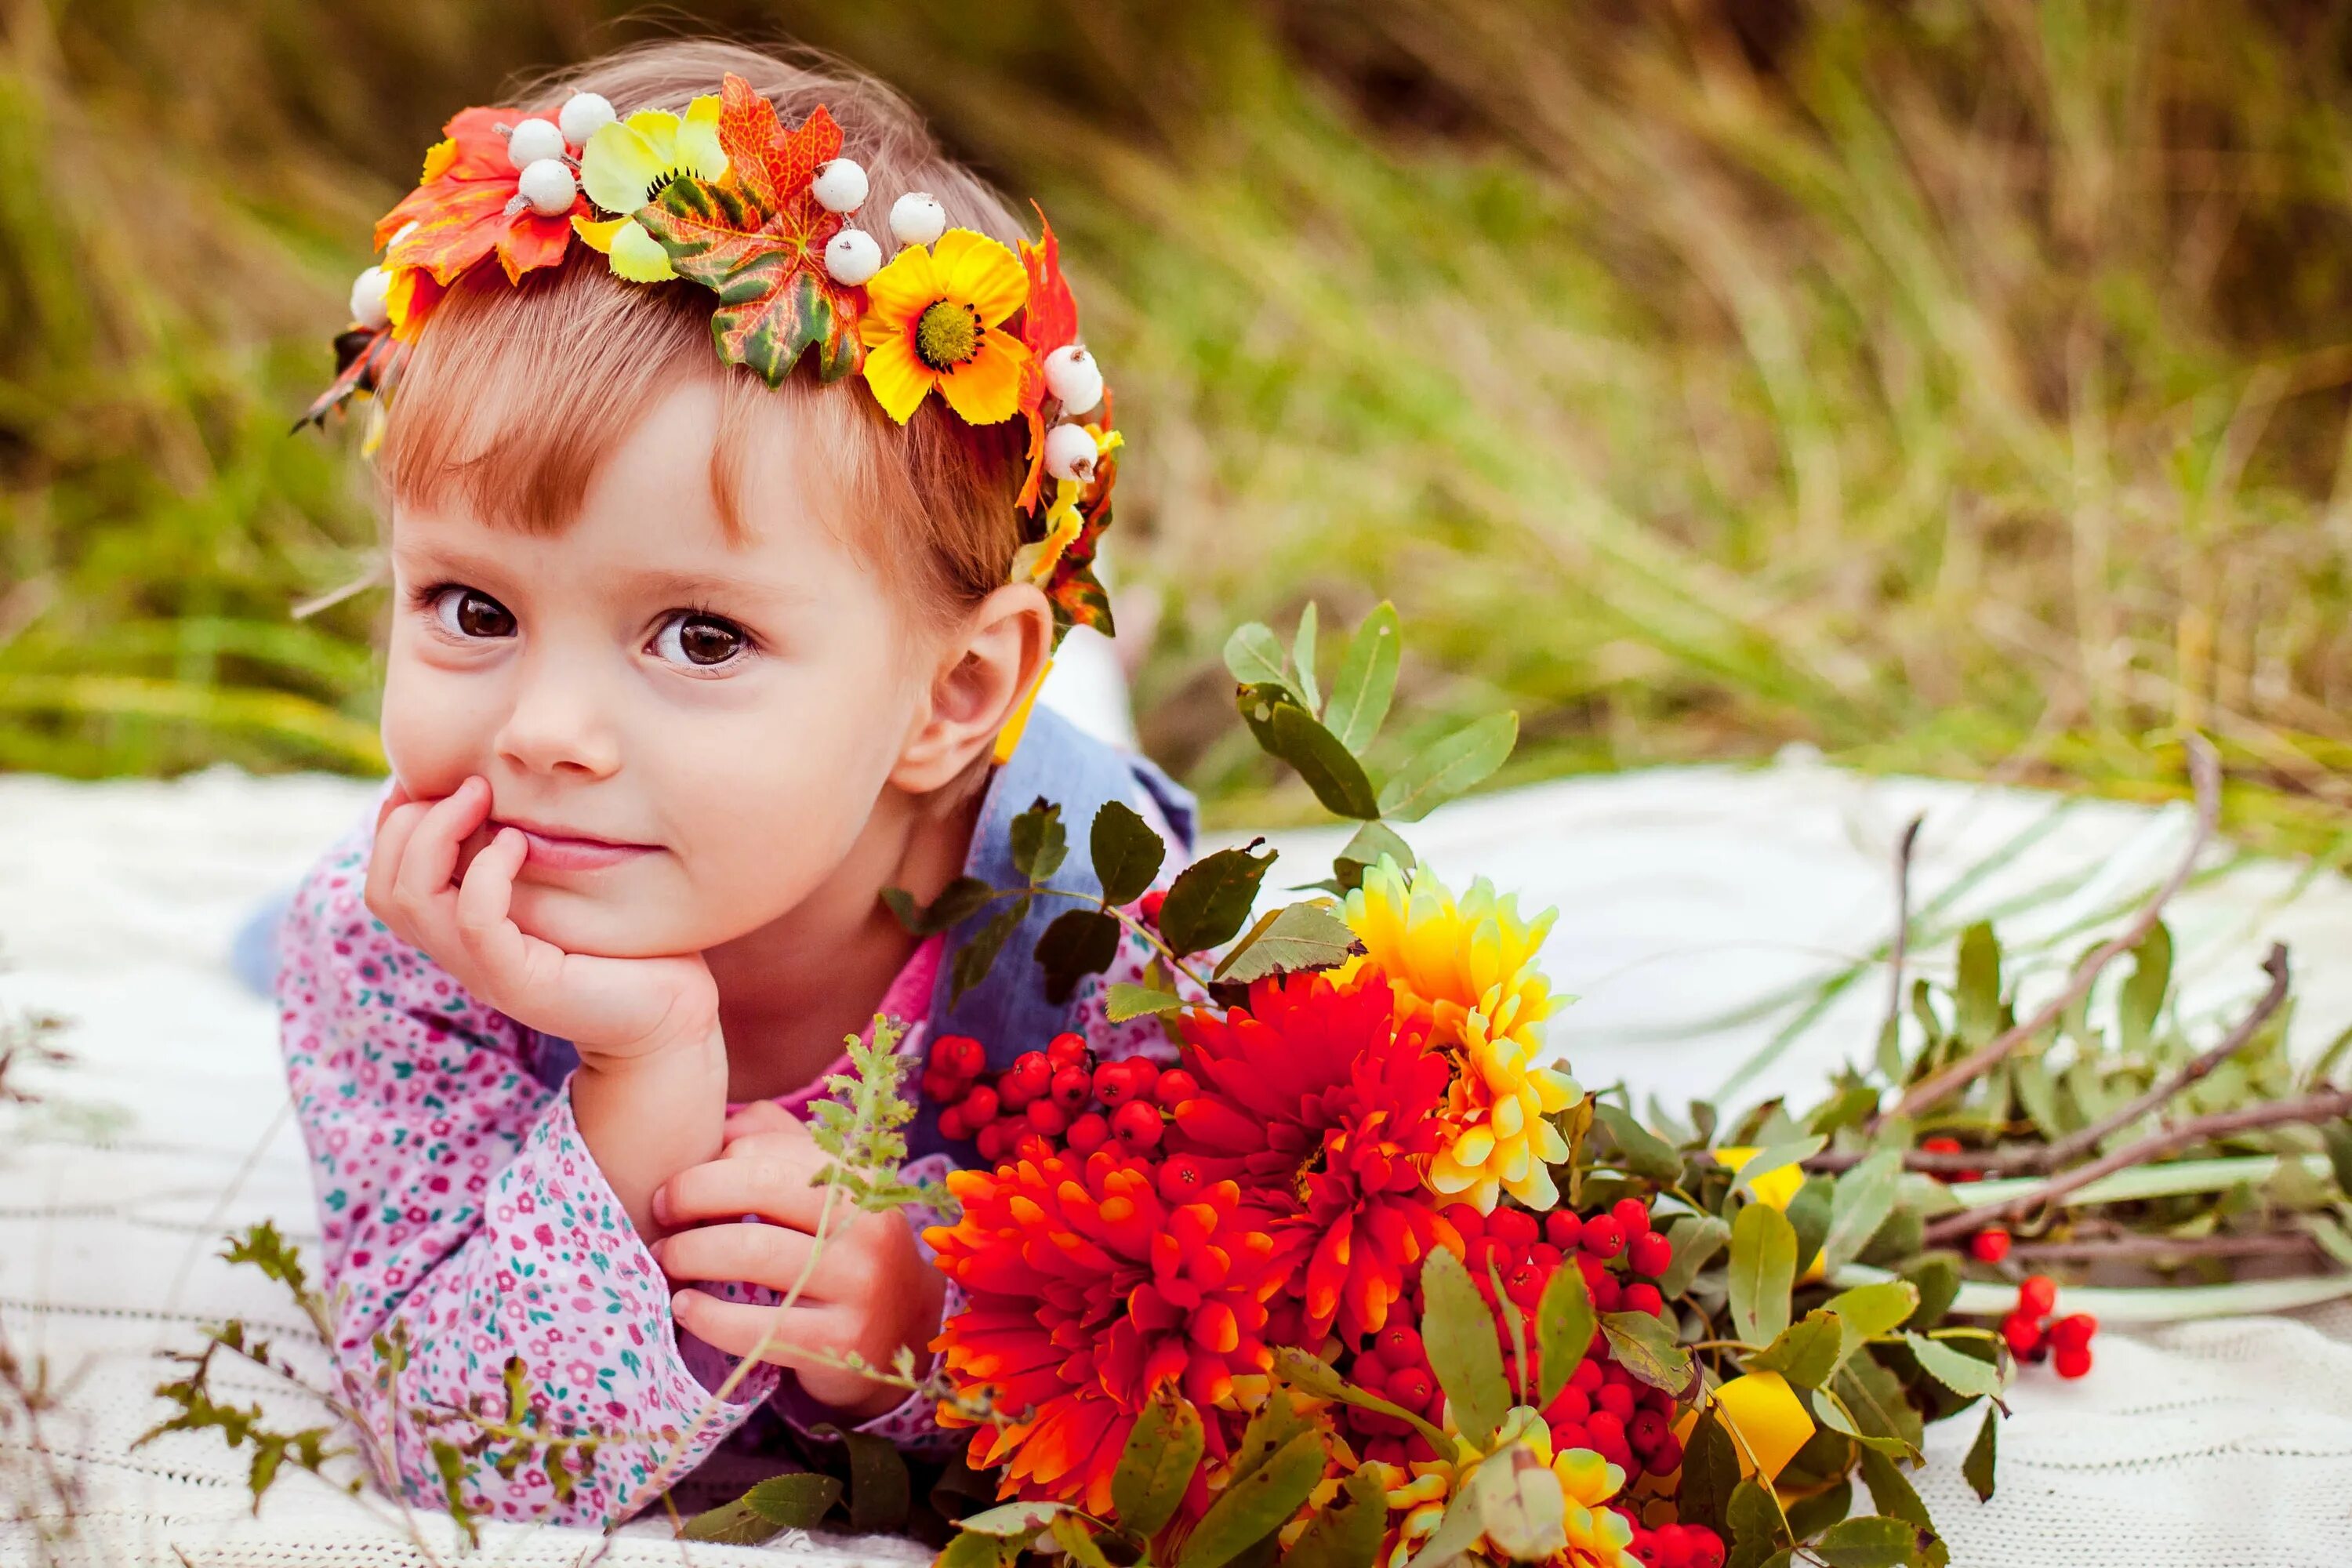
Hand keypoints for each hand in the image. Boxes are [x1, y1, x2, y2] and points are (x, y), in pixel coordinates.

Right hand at [363, 776, 718, 1063]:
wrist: (669, 1016)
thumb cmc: (626, 944)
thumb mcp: (564, 886)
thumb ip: (526, 853)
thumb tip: (507, 785)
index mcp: (460, 931)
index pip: (386, 879)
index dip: (395, 823)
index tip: (441, 780)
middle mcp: (460, 953)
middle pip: (384, 888)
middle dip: (409, 822)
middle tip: (471, 784)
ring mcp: (483, 971)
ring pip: (411, 900)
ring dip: (436, 835)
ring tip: (482, 798)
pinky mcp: (517, 982)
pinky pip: (473, 920)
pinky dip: (485, 872)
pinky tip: (518, 842)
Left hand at [653, 1101, 946, 1419]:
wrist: (903, 1327)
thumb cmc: (844, 1247)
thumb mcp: (827, 1191)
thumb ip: (776, 1146)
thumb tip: (721, 1125)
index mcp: (860, 1179)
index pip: (769, 1152)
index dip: (711, 1164)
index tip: (679, 1185)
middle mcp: (867, 1225)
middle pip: (762, 1188)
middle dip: (693, 1194)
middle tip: (660, 1212)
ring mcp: (857, 1286)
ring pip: (754, 1253)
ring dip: (690, 1252)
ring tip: (666, 1258)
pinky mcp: (838, 1345)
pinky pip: (757, 1327)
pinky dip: (707, 1316)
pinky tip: (685, 1308)